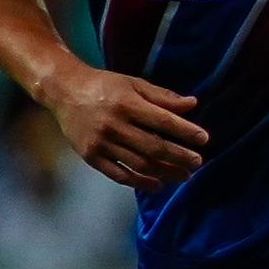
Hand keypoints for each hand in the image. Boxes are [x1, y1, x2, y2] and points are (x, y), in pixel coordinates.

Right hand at [50, 65, 205, 186]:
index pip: (163, 121)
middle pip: (154, 147)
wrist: (64, 91)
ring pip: (139, 164)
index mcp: (127, 104)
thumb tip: (193, 104)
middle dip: (179, 157)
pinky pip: (118, 174)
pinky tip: (157, 184)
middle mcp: (114, 125)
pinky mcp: (90, 156)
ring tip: (184, 175)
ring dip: (165, 172)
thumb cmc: (105, 86)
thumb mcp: (134, 84)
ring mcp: (101, 143)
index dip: (186, 131)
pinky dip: (139, 182)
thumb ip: (163, 96)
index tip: (204, 139)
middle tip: (197, 162)